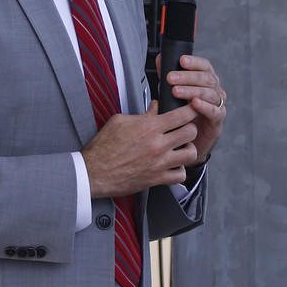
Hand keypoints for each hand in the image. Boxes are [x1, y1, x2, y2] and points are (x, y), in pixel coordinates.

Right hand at [82, 105, 198, 198]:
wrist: (93, 172)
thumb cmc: (103, 147)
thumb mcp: (119, 122)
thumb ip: (142, 114)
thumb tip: (155, 107)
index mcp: (148, 128)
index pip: (181, 115)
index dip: (191, 110)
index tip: (193, 109)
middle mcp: (157, 145)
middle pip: (191, 133)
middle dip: (190, 128)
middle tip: (185, 128)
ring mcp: (159, 163)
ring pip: (191, 154)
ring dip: (188, 149)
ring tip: (181, 147)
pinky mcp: (157, 179)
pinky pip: (181, 175)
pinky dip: (180, 170)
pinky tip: (173, 165)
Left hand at [165, 54, 225, 163]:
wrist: (189, 138)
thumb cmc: (184, 113)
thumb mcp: (173, 92)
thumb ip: (169, 76)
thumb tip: (160, 59)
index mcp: (206, 81)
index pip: (204, 66)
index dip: (194, 62)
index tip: (181, 60)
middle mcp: (215, 90)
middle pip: (207, 78)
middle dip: (187, 77)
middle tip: (171, 78)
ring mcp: (218, 105)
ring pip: (209, 93)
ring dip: (192, 90)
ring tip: (176, 91)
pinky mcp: (218, 120)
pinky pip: (214, 111)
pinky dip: (205, 106)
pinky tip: (195, 104)